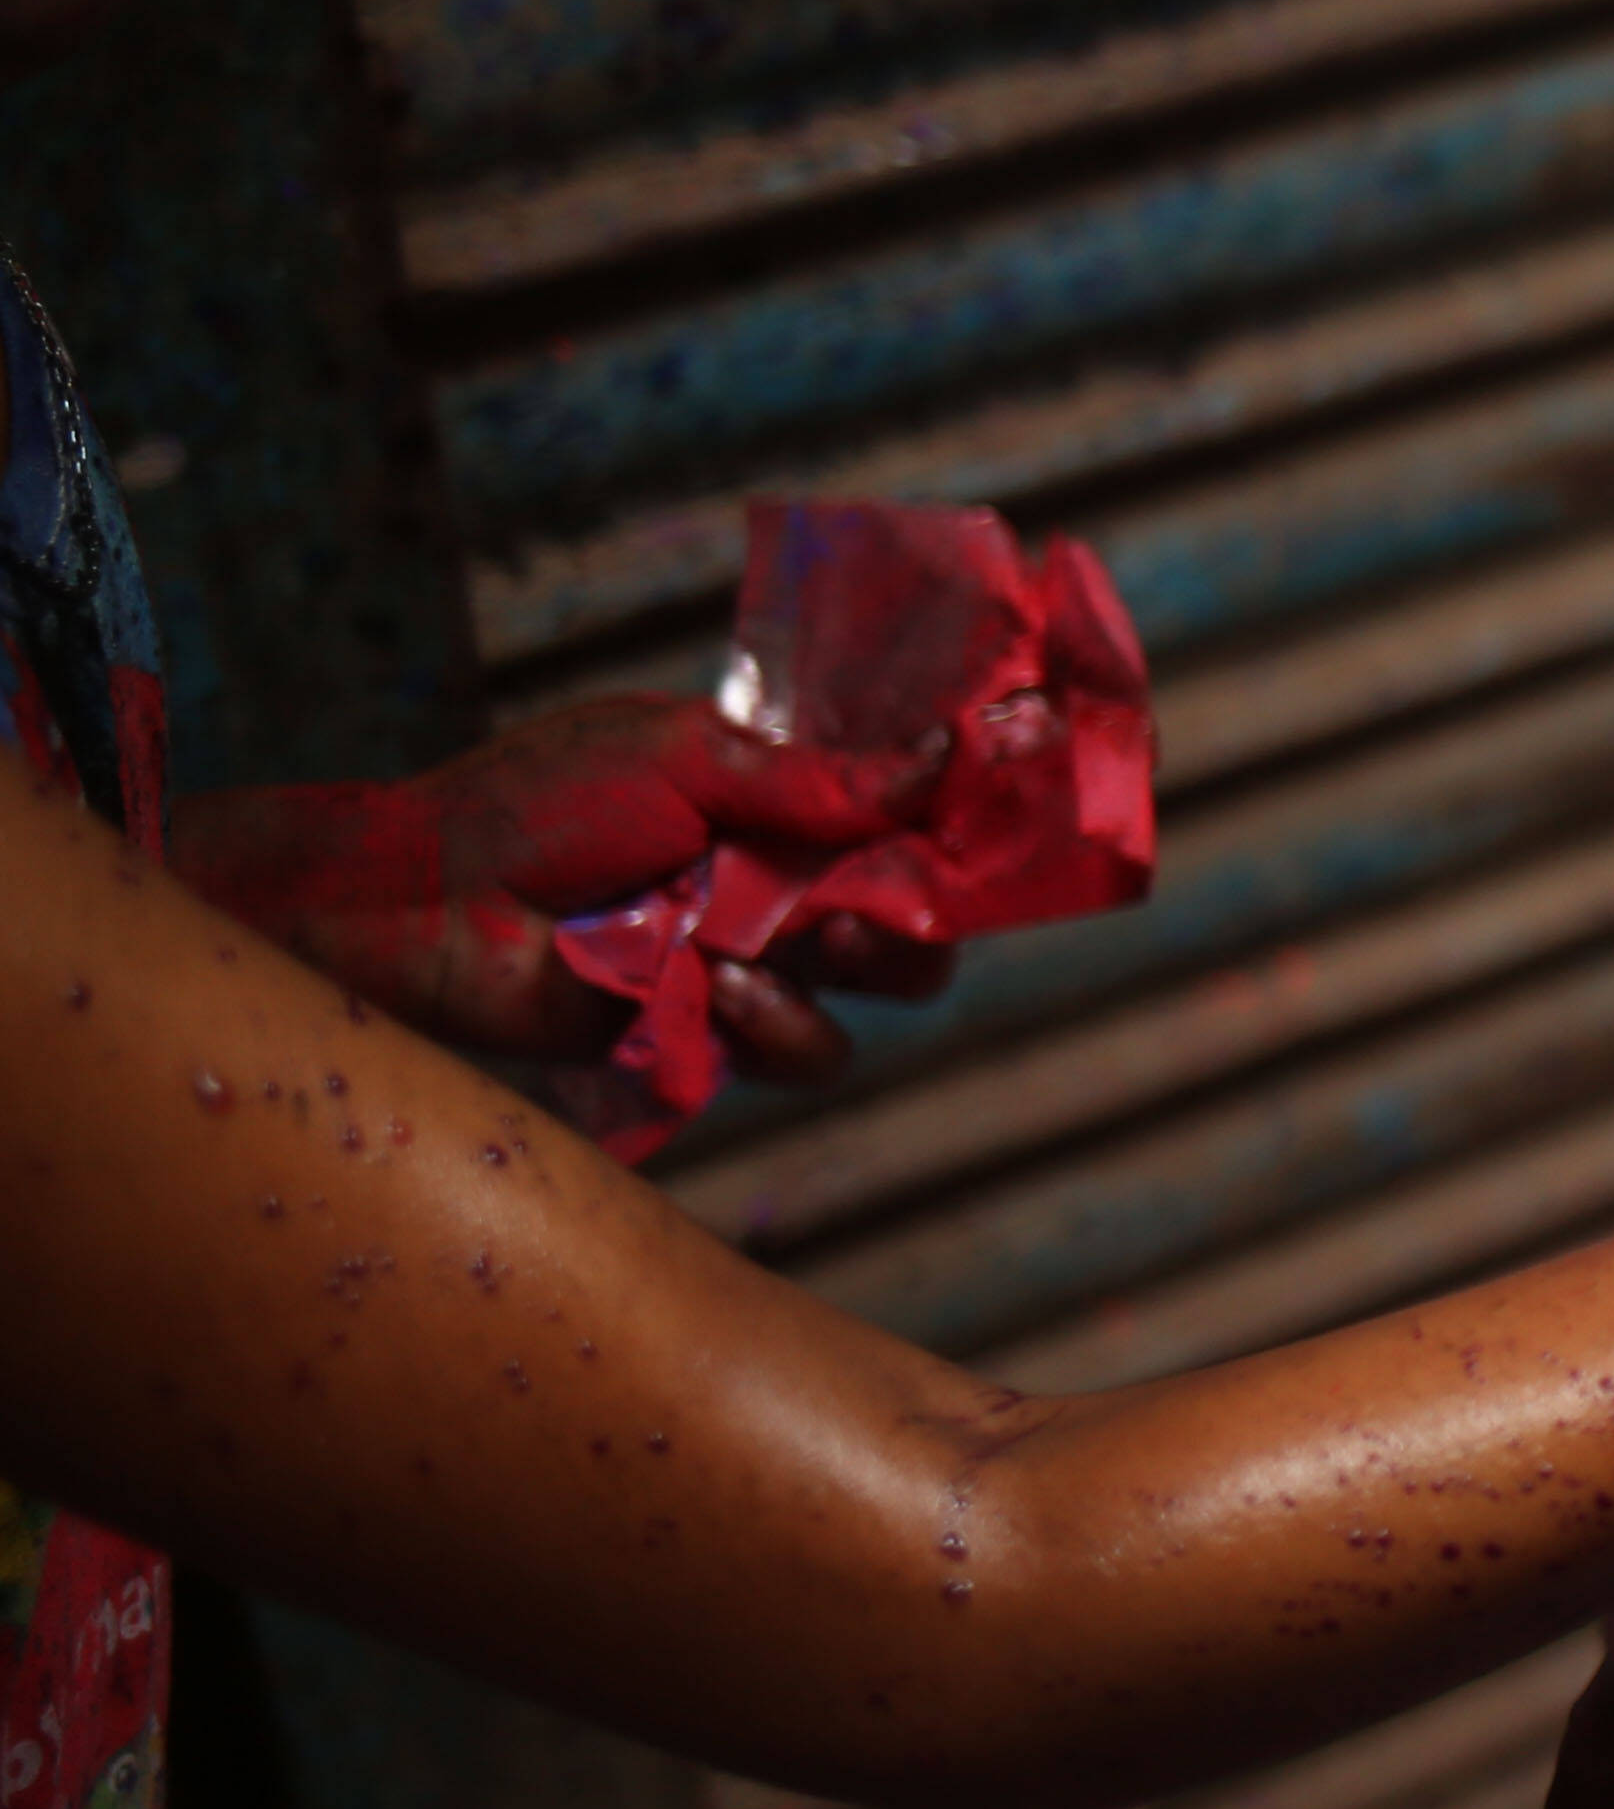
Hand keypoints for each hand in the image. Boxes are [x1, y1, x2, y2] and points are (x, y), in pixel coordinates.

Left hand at [172, 692, 957, 1082]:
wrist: (423, 900)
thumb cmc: (536, 803)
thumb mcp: (684, 756)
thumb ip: (818, 777)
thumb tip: (947, 756)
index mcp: (780, 803)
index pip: (908, 816)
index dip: (961, 823)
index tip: (997, 817)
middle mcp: (782, 885)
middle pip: (923, 914)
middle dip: (919, 914)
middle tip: (868, 908)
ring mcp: (755, 965)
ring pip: (881, 993)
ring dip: (848, 970)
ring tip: (782, 947)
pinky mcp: (716, 1039)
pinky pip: (807, 1052)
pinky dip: (776, 1024)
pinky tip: (712, 991)